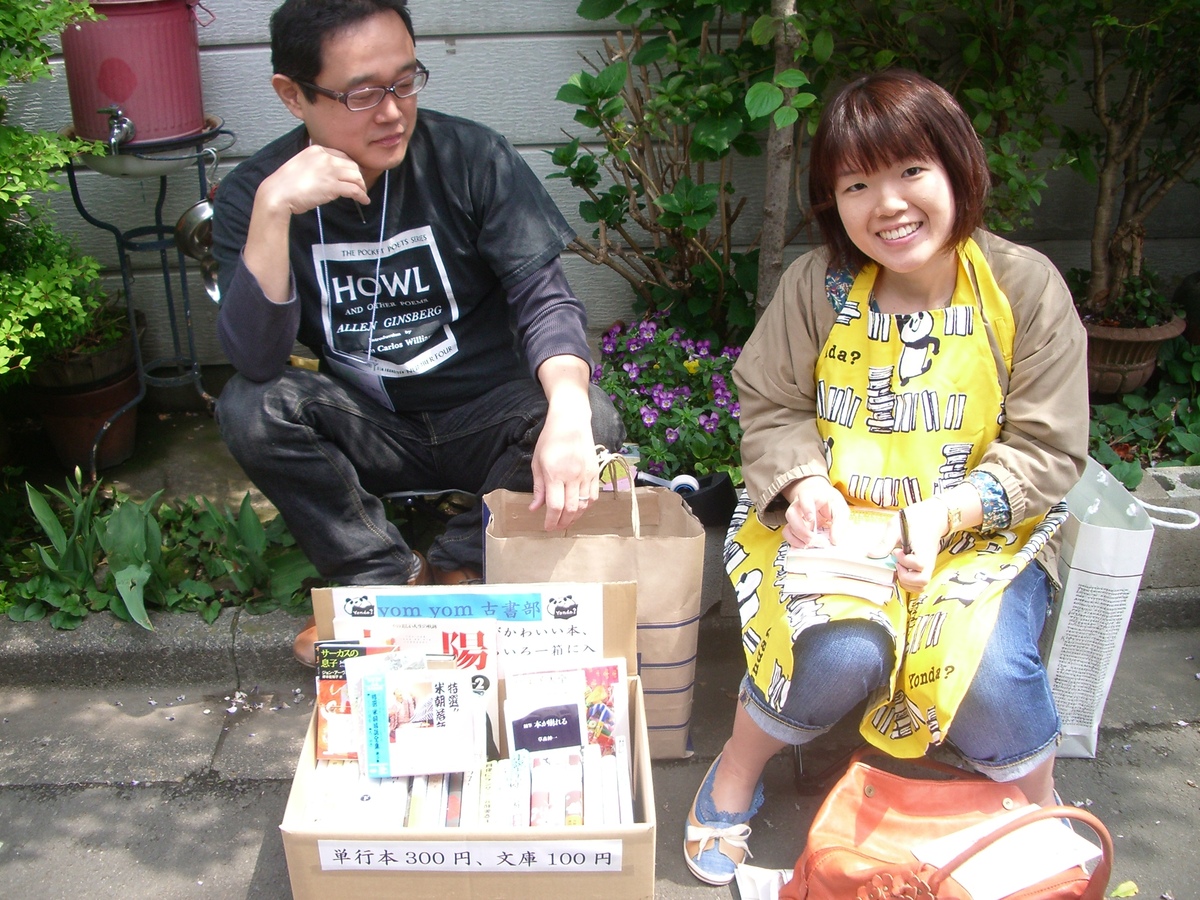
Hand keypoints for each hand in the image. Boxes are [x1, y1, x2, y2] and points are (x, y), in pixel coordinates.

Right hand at [257, 144, 370, 216]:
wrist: (278, 193)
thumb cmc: (285, 183)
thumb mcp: (301, 165)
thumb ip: (315, 166)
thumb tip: (327, 176)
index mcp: (317, 150)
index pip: (342, 155)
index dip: (351, 167)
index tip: (353, 175)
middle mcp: (326, 157)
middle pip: (352, 165)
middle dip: (358, 177)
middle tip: (360, 186)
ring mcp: (330, 171)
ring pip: (356, 177)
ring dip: (362, 187)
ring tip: (363, 194)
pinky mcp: (333, 186)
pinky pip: (355, 190)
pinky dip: (362, 196)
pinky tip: (364, 201)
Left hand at [528, 357, 597, 530]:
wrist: (572, 421)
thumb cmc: (550, 440)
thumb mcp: (537, 462)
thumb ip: (538, 487)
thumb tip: (535, 508)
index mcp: (555, 474)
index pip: (555, 506)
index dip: (551, 521)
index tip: (547, 527)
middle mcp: (572, 476)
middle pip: (571, 510)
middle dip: (563, 523)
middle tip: (556, 527)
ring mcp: (586, 475)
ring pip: (584, 506)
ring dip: (575, 517)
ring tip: (567, 521)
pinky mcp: (595, 472)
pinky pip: (593, 496)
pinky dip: (586, 506)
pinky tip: (579, 508)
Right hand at [782, 477, 849, 548]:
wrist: (825, 502)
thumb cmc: (832, 503)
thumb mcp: (841, 509)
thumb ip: (839, 524)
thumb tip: (834, 541)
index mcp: (810, 495)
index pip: (804, 497)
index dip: (806, 508)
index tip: (811, 519)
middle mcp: (798, 504)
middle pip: (791, 514)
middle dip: (802, 530)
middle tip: (814, 539)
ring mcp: (795, 516)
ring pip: (788, 526)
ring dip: (799, 538)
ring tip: (812, 544)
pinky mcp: (794, 526)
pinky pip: (788, 534)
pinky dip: (794, 542)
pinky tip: (805, 546)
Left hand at [887, 500, 947, 592]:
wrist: (933, 517)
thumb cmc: (915, 520)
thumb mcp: (897, 526)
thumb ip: (886, 542)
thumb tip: (872, 554)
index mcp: (923, 549)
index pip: (919, 564)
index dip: (905, 561)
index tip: (896, 551)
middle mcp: (929, 561)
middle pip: (922, 581)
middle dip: (905, 576)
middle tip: (896, 564)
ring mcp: (928, 567)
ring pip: (921, 586)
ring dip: (907, 582)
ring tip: (899, 568)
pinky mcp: (925, 569)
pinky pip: (919, 584)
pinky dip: (909, 583)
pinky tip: (902, 570)